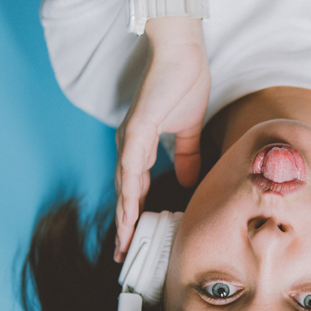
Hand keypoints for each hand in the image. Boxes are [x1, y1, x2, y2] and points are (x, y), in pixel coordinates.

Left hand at [114, 18, 210, 261]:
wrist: (183, 54)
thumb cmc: (184, 84)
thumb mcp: (187, 130)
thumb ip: (185, 156)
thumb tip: (189, 181)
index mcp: (139, 147)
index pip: (136, 189)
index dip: (135, 216)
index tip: (134, 241)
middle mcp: (129, 146)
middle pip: (124, 194)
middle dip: (123, 226)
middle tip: (120, 256)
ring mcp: (130, 139)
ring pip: (124, 186)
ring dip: (123, 217)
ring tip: (123, 244)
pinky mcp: (137, 130)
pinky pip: (132, 168)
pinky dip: (130, 192)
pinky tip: (131, 212)